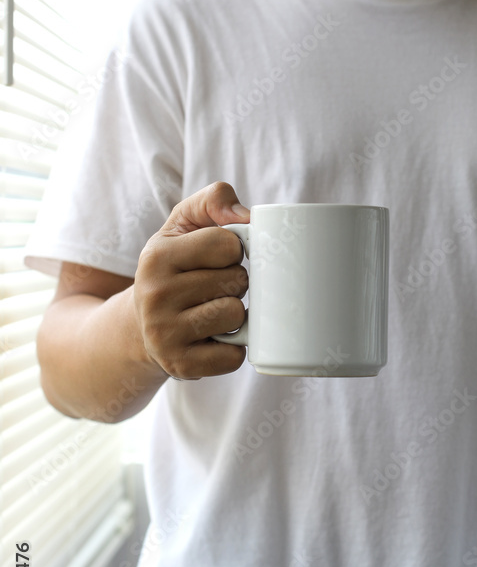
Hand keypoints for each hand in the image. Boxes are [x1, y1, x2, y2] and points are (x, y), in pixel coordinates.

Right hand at [133, 181, 250, 379]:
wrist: (140, 326)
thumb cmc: (174, 268)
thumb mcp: (183, 226)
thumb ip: (213, 200)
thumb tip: (246, 216)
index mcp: (157, 256)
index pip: (228, 244)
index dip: (233, 250)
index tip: (218, 258)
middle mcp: (155, 295)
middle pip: (237, 281)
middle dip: (235, 282)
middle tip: (213, 288)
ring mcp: (164, 334)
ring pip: (236, 315)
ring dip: (235, 314)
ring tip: (213, 310)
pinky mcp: (180, 366)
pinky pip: (234, 356)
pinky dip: (232, 348)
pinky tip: (213, 339)